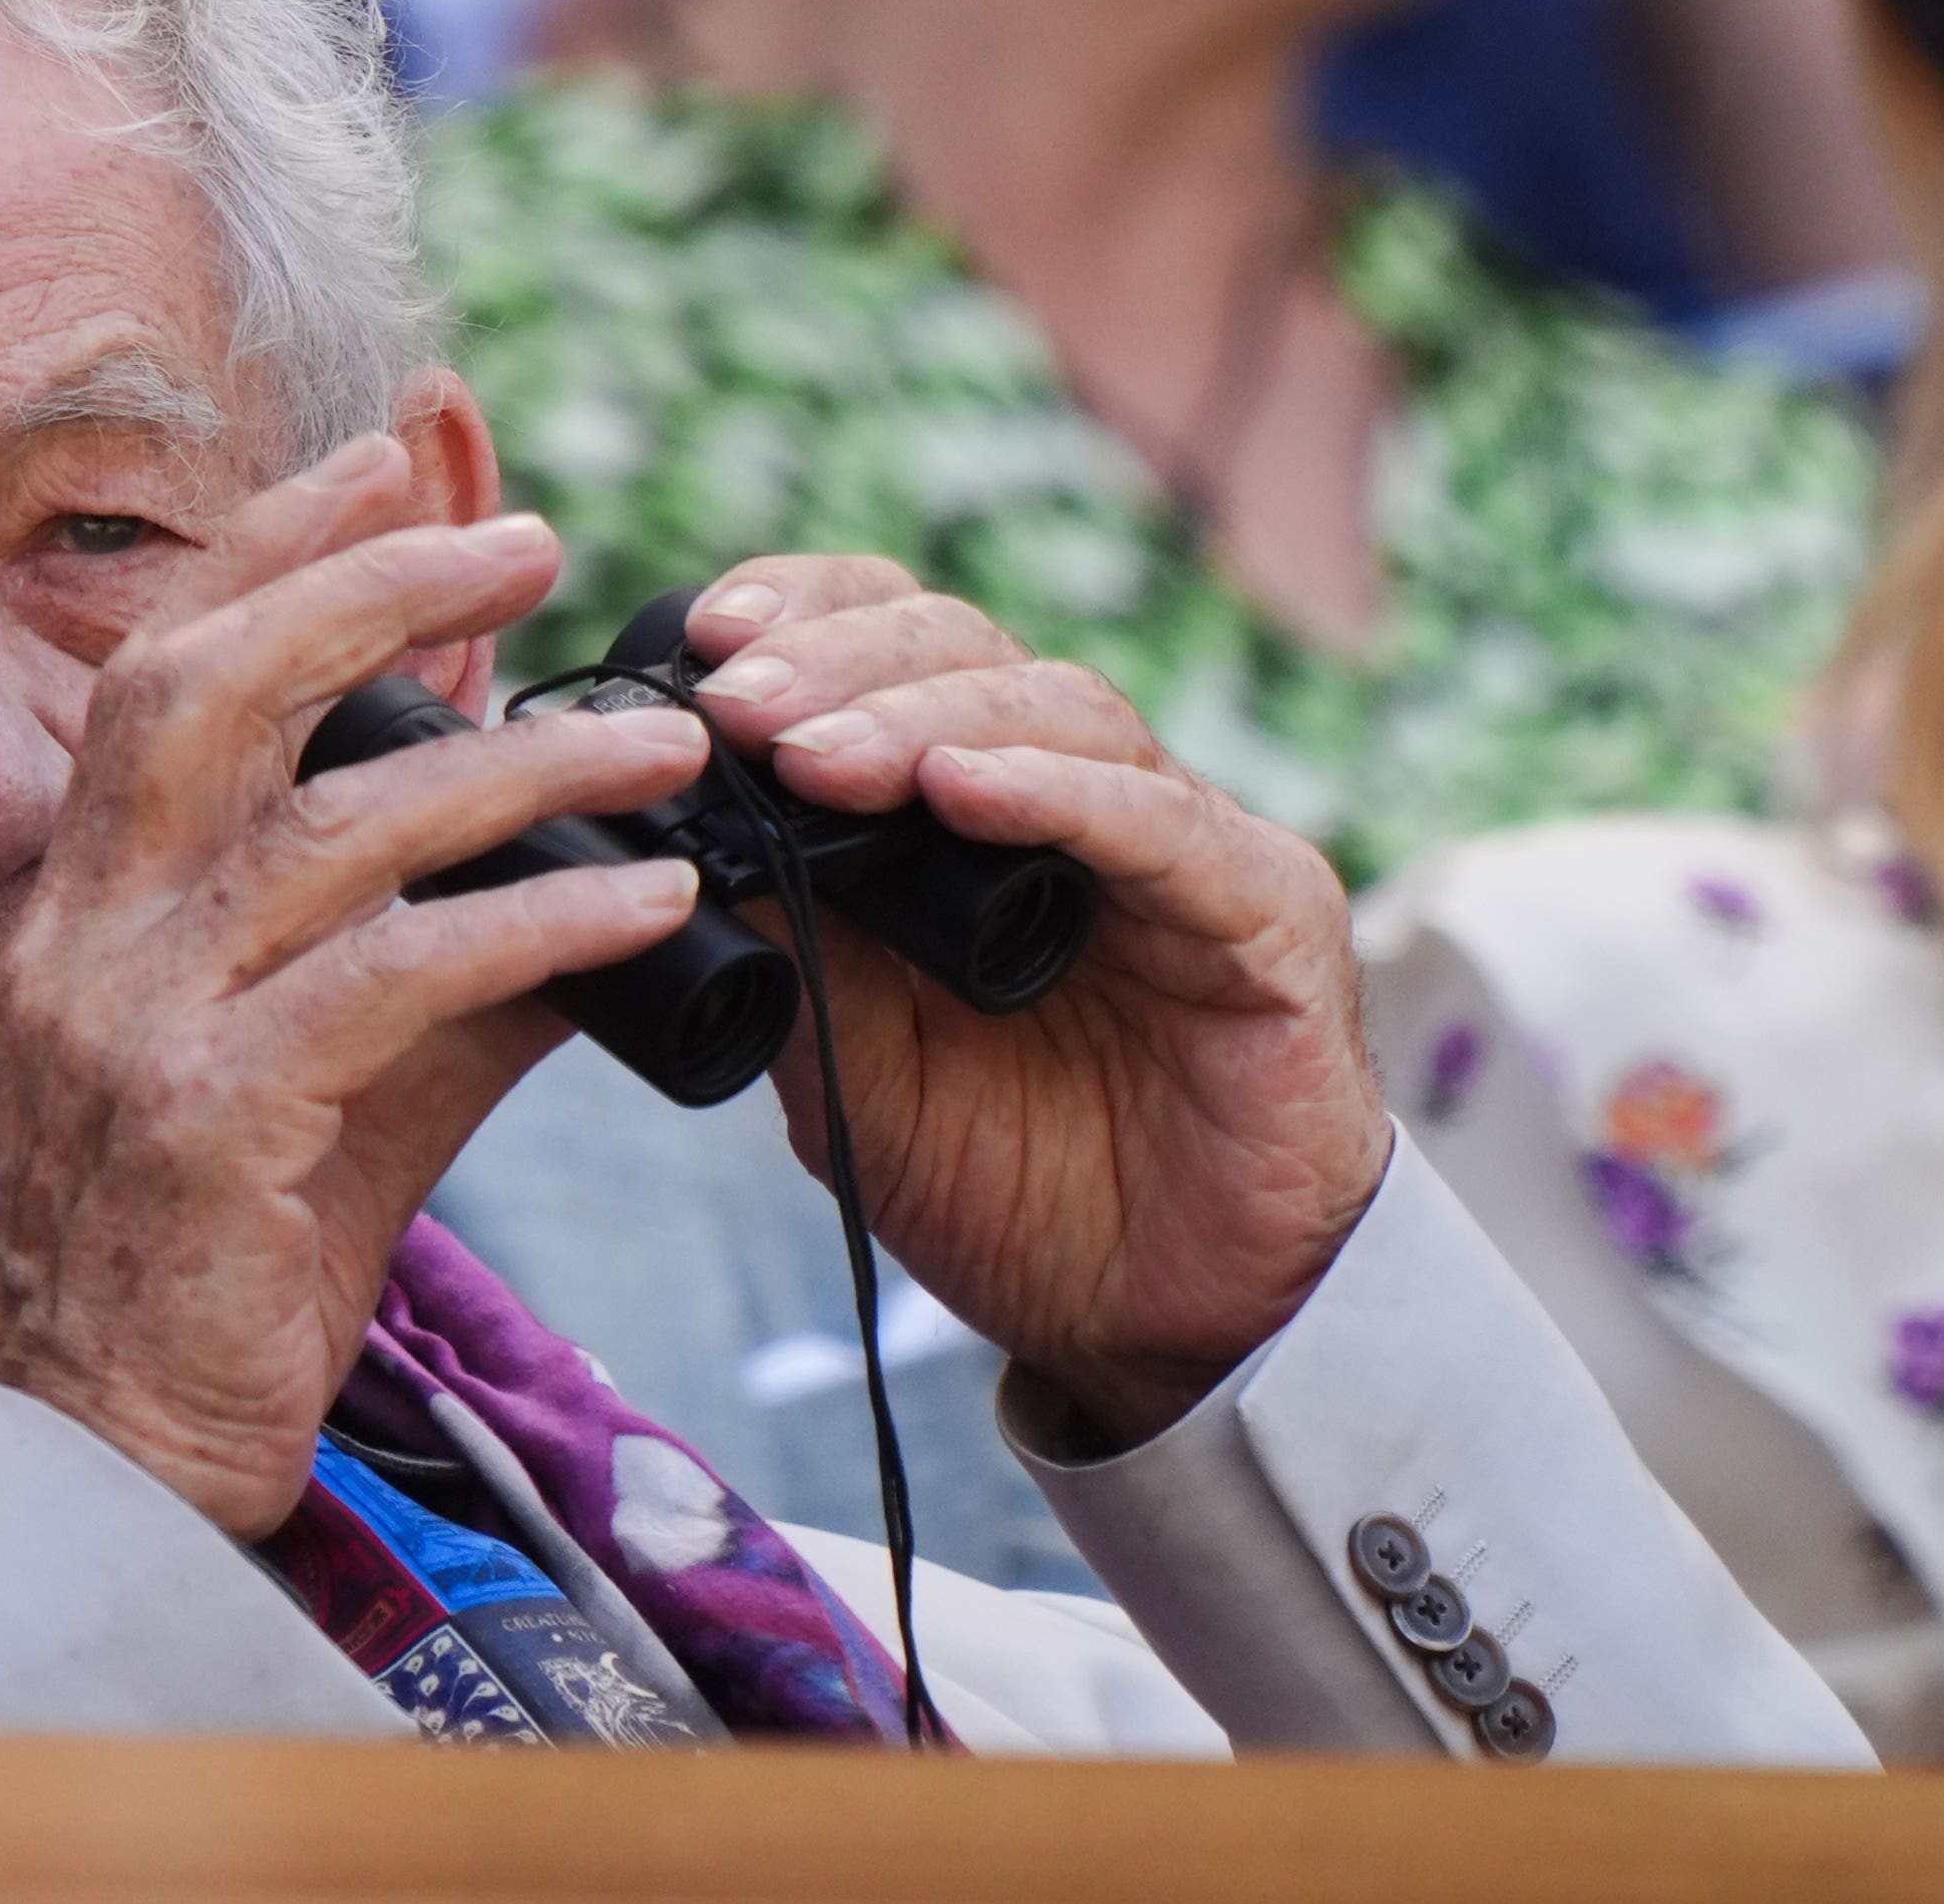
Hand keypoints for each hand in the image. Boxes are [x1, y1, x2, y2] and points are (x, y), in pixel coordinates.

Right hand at [0, 437, 713, 1536]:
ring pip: (322, 827)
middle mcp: (76, 942)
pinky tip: (647, 900)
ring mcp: (126, 1030)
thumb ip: (430, 962)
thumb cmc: (221, 1269)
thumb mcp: (328, 1084)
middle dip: (362, 582)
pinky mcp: (205, 1129)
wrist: (112, 1471)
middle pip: (198, 688)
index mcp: (81, 908)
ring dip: (515, 764)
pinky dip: (531, 921)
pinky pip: (390, 979)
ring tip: (662, 744)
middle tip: (532, 539)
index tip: (394, 454)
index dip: (269, 545)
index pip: (155, 670)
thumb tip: (597, 872)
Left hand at [682, 558, 1389, 1444]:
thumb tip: (676, 823)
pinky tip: (964, 789)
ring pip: (1060, 710)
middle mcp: (1080, 795)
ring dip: (924, 717)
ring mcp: (1178, 846)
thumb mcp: (851, 1060)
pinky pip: (1162, 827)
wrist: (1146, 1326)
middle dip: (841, 663)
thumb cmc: (1005, 1182)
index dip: (806, 618)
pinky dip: (1058, 794)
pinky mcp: (1266, 915)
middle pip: (967, 654)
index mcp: (974, 805)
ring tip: (817, 754)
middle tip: (738, 701)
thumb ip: (791, 940)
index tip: (700, 637)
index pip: (895, 648)